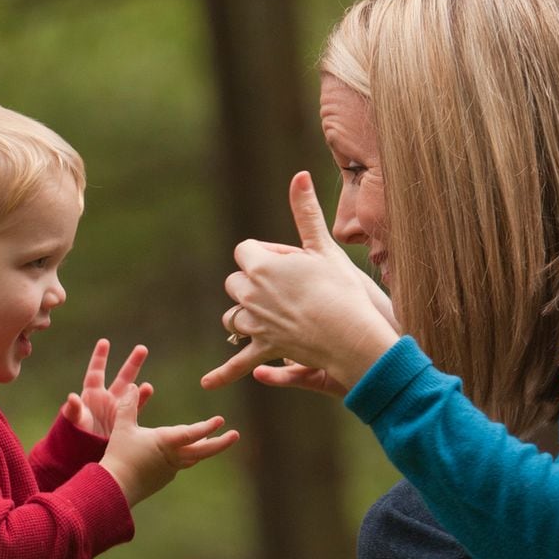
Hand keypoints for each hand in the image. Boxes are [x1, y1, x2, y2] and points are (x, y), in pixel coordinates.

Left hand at [61, 339, 153, 437]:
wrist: (83, 453)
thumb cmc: (74, 435)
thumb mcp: (73, 420)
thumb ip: (73, 409)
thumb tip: (72, 397)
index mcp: (92, 394)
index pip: (96, 372)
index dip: (99, 358)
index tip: (104, 342)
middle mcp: (107, 398)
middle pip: (121, 377)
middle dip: (132, 363)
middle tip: (142, 348)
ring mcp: (118, 409)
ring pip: (132, 390)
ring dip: (140, 382)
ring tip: (150, 375)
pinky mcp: (125, 421)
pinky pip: (136, 407)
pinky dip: (142, 399)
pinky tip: (148, 388)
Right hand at [98, 347, 238, 504]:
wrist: (115, 488)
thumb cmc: (119, 455)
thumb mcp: (123, 427)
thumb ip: (128, 405)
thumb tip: (134, 386)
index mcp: (167, 442)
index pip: (193, 433)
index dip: (208, 426)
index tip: (221, 420)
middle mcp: (174, 457)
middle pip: (204, 451)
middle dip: (221, 443)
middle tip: (235, 435)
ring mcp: (170, 470)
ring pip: (193, 458)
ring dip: (204, 448)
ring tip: (210, 440)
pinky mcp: (164, 479)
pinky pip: (179, 465)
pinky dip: (184, 457)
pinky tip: (179, 454)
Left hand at [201, 172, 398, 391]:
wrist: (352, 332)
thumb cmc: (342, 288)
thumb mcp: (323, 247)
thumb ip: (305, 212)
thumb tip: (300, 174)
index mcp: (260, 266)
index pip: (245, 251)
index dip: (267, 256)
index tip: (290, 263)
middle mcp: (250, 294)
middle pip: (236, 283)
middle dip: (254, 284)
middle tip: (289, 289)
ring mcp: (254, 323)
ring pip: (234, 317)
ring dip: (245, 315)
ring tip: (270, 315)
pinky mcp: (264, 348)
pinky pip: (238, 363)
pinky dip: (223, 374)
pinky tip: (206, 384)